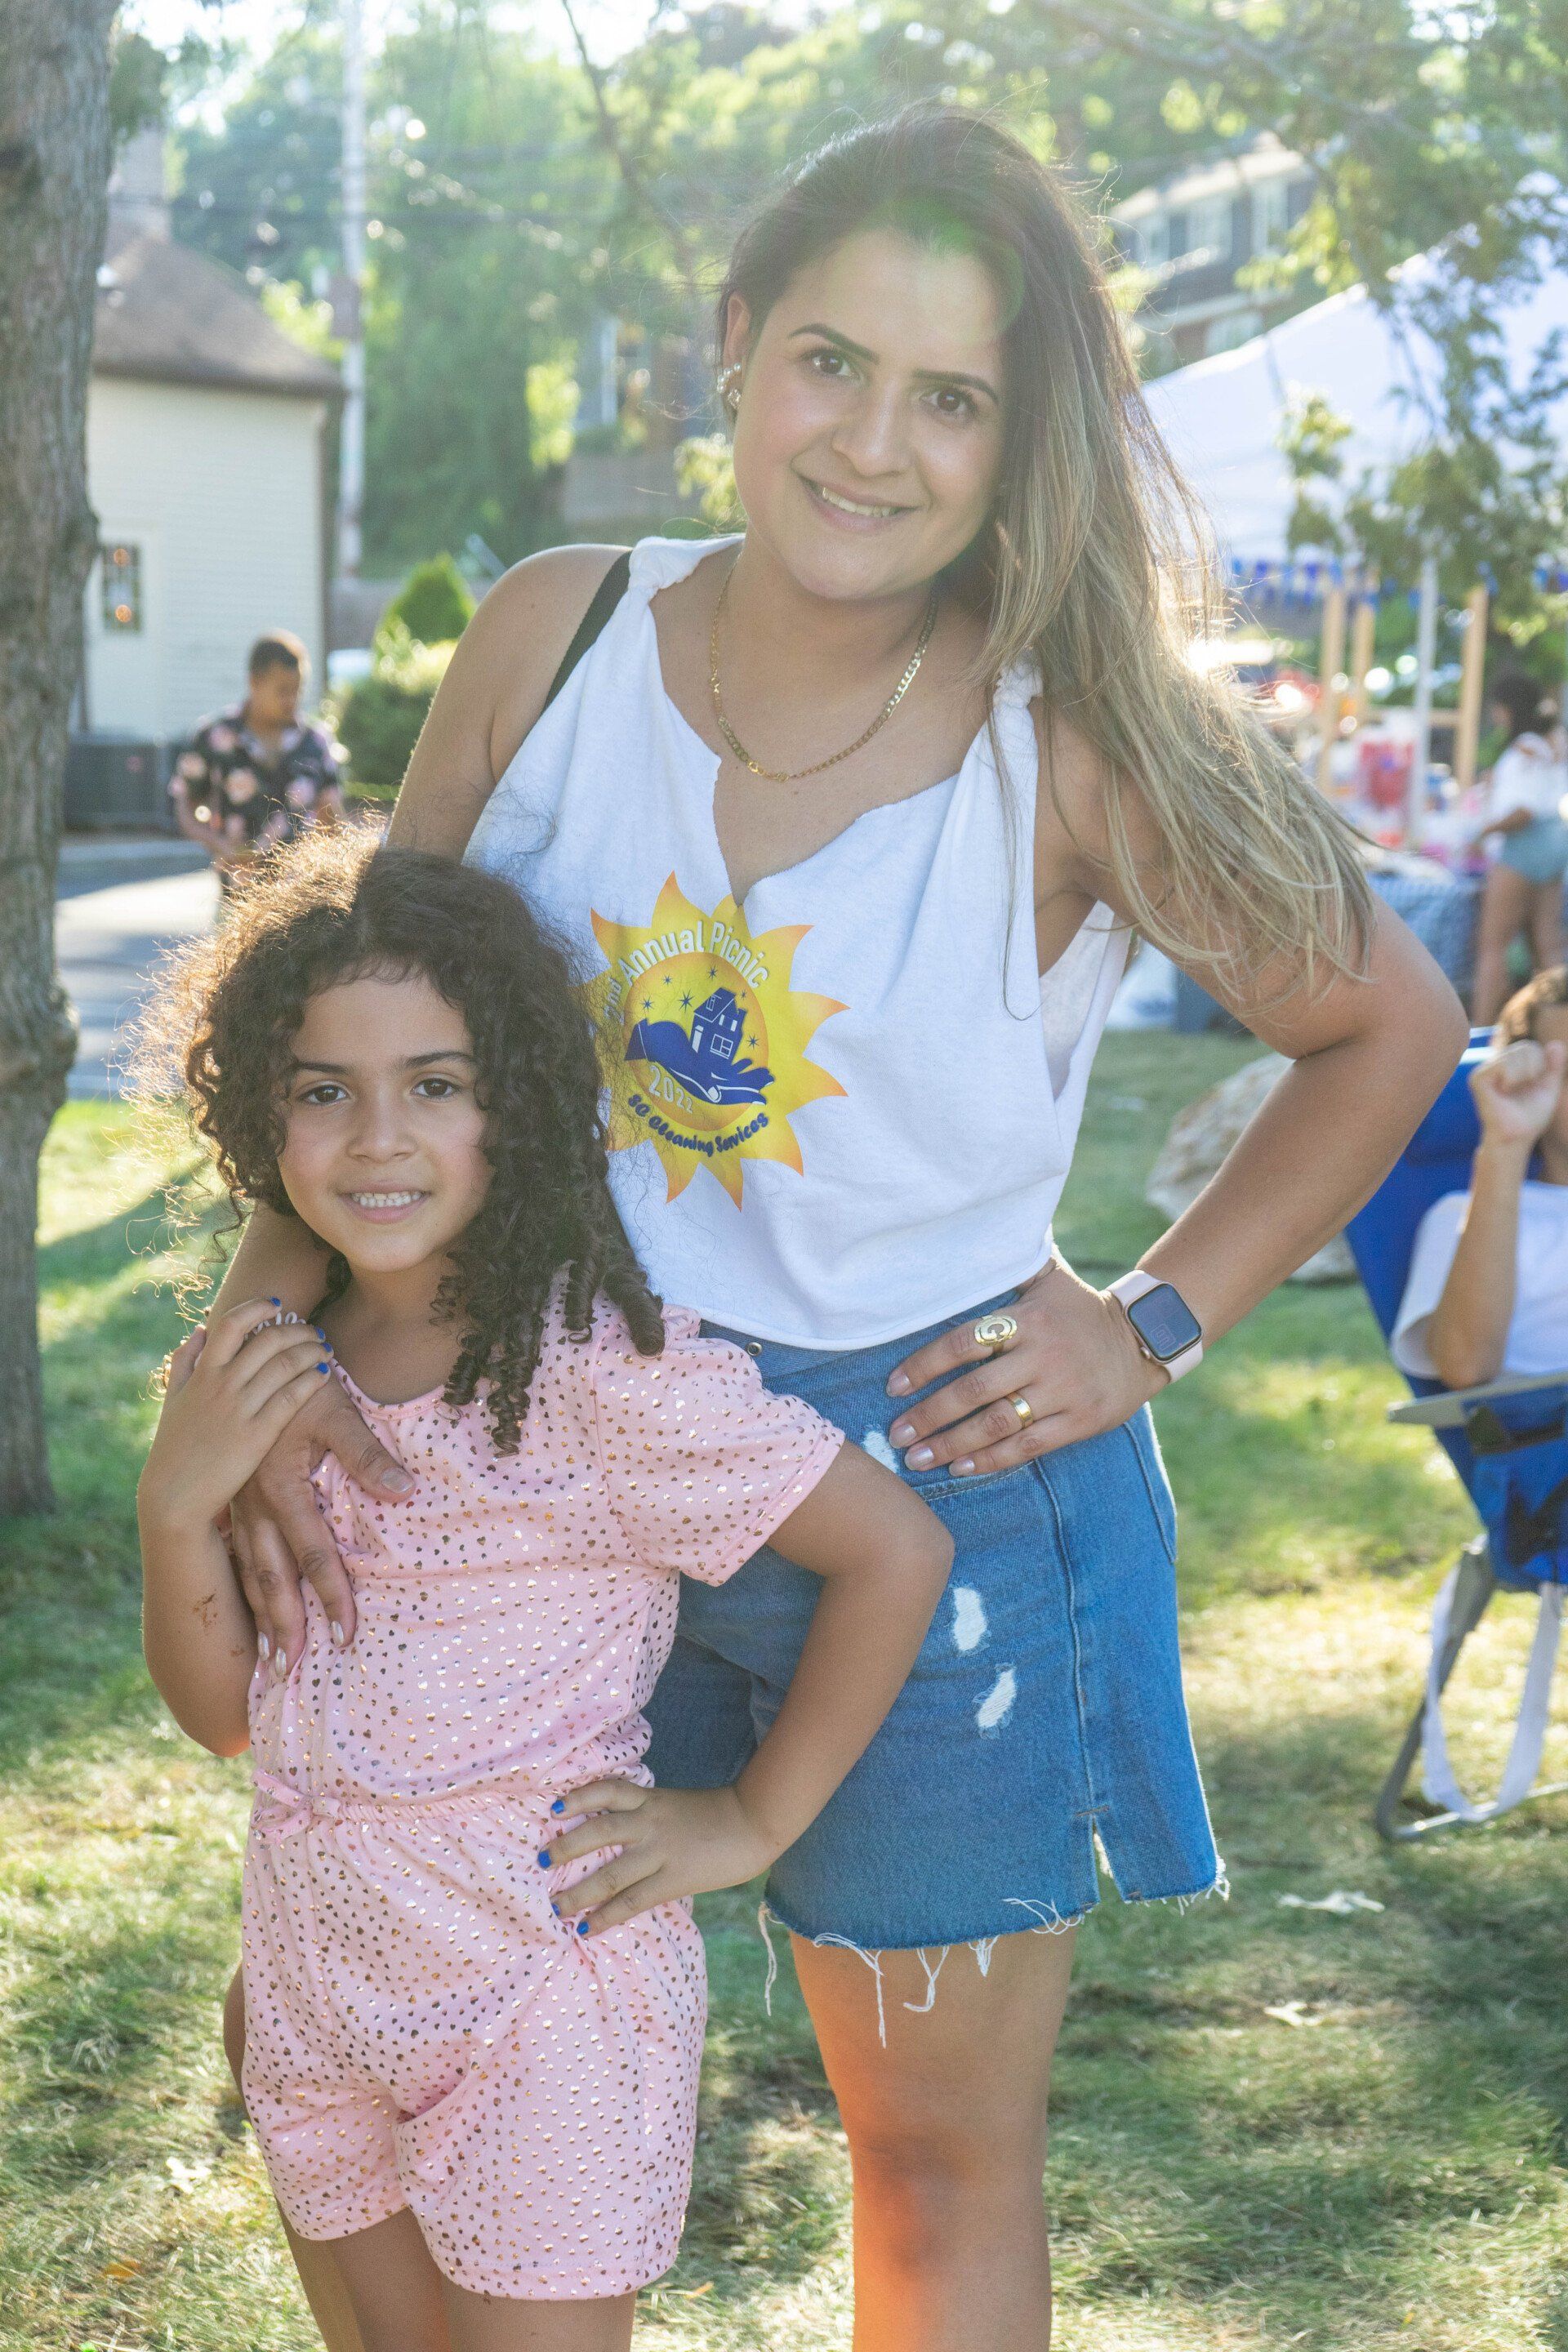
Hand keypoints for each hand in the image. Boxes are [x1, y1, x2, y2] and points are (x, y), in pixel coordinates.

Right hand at [139, 1301, 333, 1536]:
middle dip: (297, 1330)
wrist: (175, 1496)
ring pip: (284, 1365)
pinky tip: (324, 1375)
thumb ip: (184, 1363)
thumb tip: (200, 1332)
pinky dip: (311, 1380)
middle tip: (314, 1331)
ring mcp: (240, 1409)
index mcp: (201, 1374)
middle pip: (267, 1340)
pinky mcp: (257, 1435)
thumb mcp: (173, 1399)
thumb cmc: (175, 1447)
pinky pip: (291, 1398)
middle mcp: (221, 1386)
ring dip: (311, 1351)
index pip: (230, 1324)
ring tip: (325, 1350)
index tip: (277, 1304)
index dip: (257, 1308)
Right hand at [228, 1368, 415, 1675]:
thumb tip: (405, 1491)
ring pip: (250, 1570)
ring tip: (272, 1656)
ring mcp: (239, 1505)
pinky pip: (240, 1553)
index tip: (346, 1635)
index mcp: (281, 1487)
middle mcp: (255, 1504)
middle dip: (286, 1624)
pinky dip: (247, 1586)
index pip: (313, 1554)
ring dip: (262, 1614)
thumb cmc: (301, 1382)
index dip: (331, 1595)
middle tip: (294, 1670)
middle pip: (272, 1577)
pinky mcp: (234, 1500)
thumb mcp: (335, 1411)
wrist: (252, 1354)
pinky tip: (252, 1610)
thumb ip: (368, 1454)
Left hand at [542, 1780, 776, 1936]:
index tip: (553, 1809)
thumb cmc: (716, 1815)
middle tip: (540, 1860)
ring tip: (555, 1906)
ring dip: (578, 1891)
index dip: (578, 1797)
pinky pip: (633, 1900)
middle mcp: (650, 1822)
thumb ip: (649, 1814)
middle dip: (566, 1847)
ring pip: (610, 1872)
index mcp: (651, 1799)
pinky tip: (588, 1927)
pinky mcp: (674, 1878)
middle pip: (599, 1830)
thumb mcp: (676, 1804)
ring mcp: (661, 1851)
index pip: (608, 1790)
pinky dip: (607, 1915)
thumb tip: (619, 1833)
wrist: (754, 1823)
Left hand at [883, 1257, 1165, 1475]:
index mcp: (1029, 1320)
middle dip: (930, 1414)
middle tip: (897, 1434)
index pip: (965, 1342)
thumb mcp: (1050, 1277)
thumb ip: (1010, 1264)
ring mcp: (1063, 1391)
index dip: (924, 1364)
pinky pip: (1028, 1446)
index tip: (894, 1386)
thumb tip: (963, 1236)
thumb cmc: (1079, 1310)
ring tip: (918, 1458)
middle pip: (975, 1389)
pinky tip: (960, 1469)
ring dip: (953, 1445)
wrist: (1141, 1342)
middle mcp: (1043, 1356)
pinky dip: (991, 1460)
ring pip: (997, 1423)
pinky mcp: (1079, 1421)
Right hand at [1470, 1038, 1566, 1151]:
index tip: (1534, 1086)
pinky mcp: (1478, 1078)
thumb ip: (1555, 1067)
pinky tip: (1504, 1092)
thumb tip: (1556, 1044)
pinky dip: (1512, 1079)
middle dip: (1535, 1069)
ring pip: (1515, 1054)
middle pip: (1526, 1047)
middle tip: (1525, 1089)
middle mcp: (1495, 1065)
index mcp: (1510, 1066)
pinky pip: (1503, 1065)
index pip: (1531, 1047)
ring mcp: (1484, 1070)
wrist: (1517, 1136)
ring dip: (1524, 1077)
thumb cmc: (1530, 1117)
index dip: (1542, 1065)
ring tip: (1513, 1093)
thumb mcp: (1549, 1088)